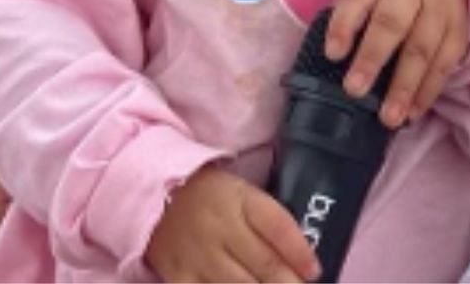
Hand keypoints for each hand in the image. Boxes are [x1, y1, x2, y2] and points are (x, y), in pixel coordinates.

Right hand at [146, 165, 319, 282]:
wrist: (154, 198)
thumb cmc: (210, 199)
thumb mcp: (243, 195)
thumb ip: (270, 224)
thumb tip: (304, 263)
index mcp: (240, 200)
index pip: (278, 226)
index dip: (300, 252)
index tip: (314, 272)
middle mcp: (220, 228)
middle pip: (264, 265)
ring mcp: (199, 256)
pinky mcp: (179, 277)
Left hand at [325, 0, 469, 127]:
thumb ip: (355, 15)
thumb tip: (332, 59)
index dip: (344, 24)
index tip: (332, 55)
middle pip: (392, 22)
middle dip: (372, 58)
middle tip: (354, 89)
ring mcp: (441, 9)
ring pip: (421, 49)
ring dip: (403, 86)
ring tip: (388, 117)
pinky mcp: (459, 33)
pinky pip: (444, 65)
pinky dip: (428, 92)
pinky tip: (412, 113)